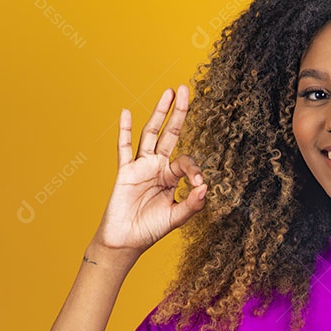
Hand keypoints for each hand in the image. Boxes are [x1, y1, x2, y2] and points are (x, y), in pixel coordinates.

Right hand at [91, 85, 207, 253]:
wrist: (125, 241)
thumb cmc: (150, 230)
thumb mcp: (176, 218)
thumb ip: (192, 204)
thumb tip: (206, 187)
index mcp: (171, 177)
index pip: (186, 161)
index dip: (194, 169)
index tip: (197, 185)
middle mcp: (157, 167)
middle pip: (170, 133)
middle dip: (179, 112)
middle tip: (186, 89)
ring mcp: (140, 166)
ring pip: (150, 134)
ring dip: (159, 112)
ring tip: (168, 92)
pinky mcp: (124, 171)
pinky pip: (123, 148)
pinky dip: (125, 130)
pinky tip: (127, 112)